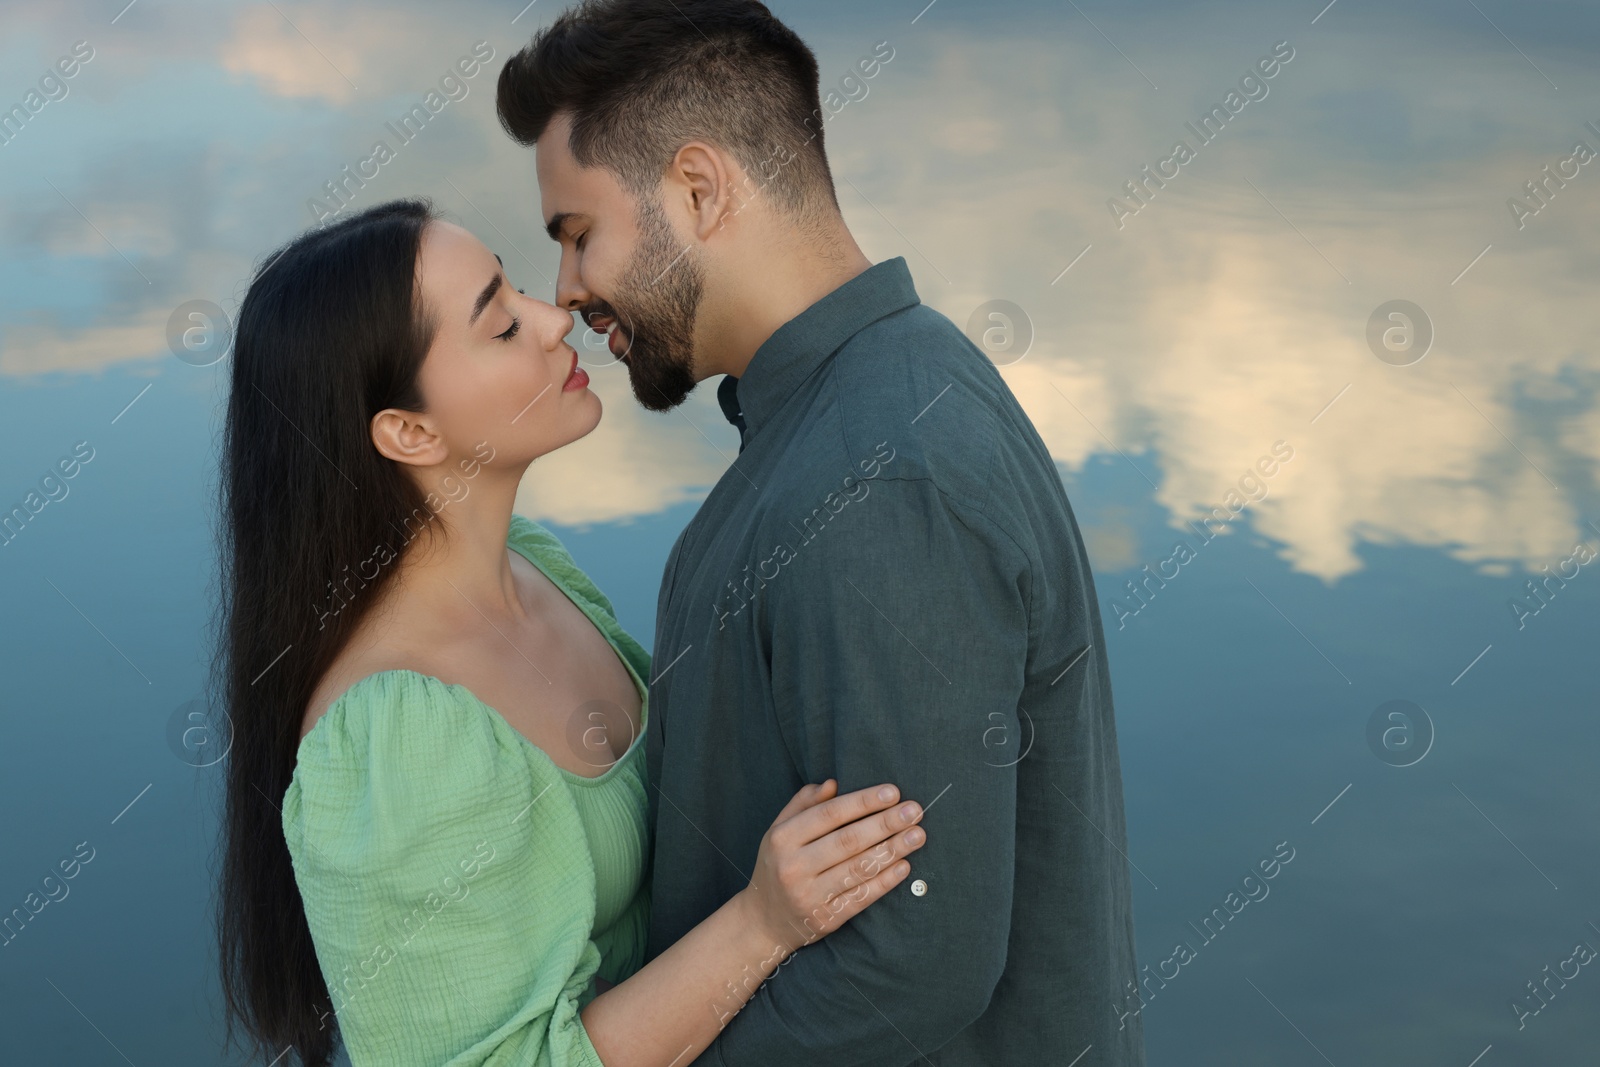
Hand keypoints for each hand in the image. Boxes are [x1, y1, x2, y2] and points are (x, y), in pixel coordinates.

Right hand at [737, 779, 924, 957]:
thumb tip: (833, 783)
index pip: (829, 814)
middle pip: (848, 840)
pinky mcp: (826, 918)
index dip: (863, 802)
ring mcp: (810, 895)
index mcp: (783, 838)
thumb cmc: (778, 865)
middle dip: (885, 823)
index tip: (893, 792)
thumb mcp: (779, 830)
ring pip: (858, 868)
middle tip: (915, 810)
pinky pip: (861, 897)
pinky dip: (885, 881)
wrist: (764, 920)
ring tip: (918, 835)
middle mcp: (794, 866)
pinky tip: (904, 866)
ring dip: (892, 850)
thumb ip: (803, 804)